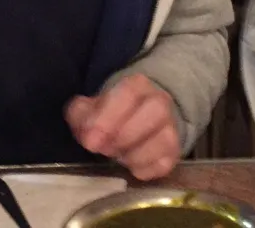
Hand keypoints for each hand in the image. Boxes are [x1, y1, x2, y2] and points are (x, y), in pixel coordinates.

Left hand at [65, 74, 179, 179]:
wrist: (134, 121)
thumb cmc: (108, 114)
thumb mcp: (89, 108)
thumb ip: (81, 114)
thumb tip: (87, 131)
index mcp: (137, 85)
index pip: (129, 93)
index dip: (108, 117)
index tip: (90, 141)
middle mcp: (160, 102)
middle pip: (155, 111)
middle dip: (125, 135)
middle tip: (104, 149)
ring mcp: (170, 128)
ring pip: (164, 139)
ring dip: (134, 154)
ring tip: (117, 157)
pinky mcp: (174, 153)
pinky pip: (164, 164)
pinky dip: (144, 169)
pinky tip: (130, 167)